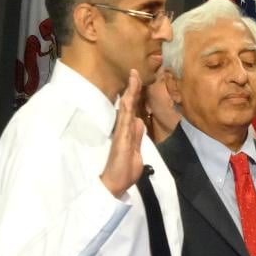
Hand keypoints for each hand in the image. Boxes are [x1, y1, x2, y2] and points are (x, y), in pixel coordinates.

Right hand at [101, 69, 144, 196]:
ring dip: (131, 93)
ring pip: (127, 108)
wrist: (115, 184)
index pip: (133, 111)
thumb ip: (138, 137)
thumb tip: (140, 122)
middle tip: (135, 71)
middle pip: (129, 105)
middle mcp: (124, 129)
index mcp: (129, 132)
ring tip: (134, 77)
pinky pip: (125, 119)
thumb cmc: (124, 171)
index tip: (138, 82)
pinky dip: (128, 107)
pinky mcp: (121, 138)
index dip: (136, 96)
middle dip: (133, 88)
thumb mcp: (136, 152)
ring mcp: (122, 132)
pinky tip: (129, 96)